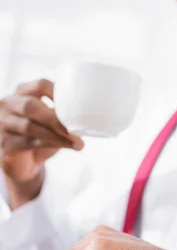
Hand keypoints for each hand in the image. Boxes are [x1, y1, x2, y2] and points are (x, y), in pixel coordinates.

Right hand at [0, 79, 83, 206]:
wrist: (24, 164)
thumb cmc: (42, 136)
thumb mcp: (53, 123)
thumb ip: (65, 116)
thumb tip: (94, 117)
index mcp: (23, 92)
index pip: (40, 85)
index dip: (58, 92)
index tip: (78, 103)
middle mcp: (8, 104)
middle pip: (31, 105)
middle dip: (56, 119)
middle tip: (75, 130)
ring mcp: (1, 123)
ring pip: (30, 127)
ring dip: (56, 136)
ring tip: (76, 143)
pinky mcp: (2, 143)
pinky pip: (26, 143)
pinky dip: (48, 145)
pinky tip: (64, 147)